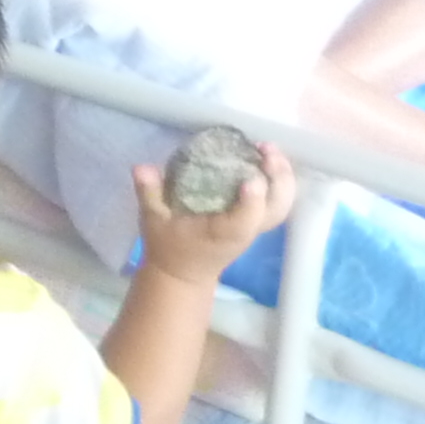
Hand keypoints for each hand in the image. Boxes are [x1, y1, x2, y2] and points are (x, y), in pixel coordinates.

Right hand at [129, 137, 298, 285]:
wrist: (184, 272)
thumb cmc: (169, 247)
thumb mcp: (152, 221)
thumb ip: (149, 194)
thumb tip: (142, 167)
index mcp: (224, 234)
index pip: (244, 220)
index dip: (251, 200)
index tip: (249, 178)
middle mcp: (245, 231)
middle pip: (275, 210)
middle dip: (278, 180)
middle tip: (267, 152)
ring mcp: (254, 227)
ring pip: (282, 205)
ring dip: (282, 177)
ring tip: (271, 151)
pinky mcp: (255, 221)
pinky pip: (277, 202)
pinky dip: (279, 182)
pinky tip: (268, 161)